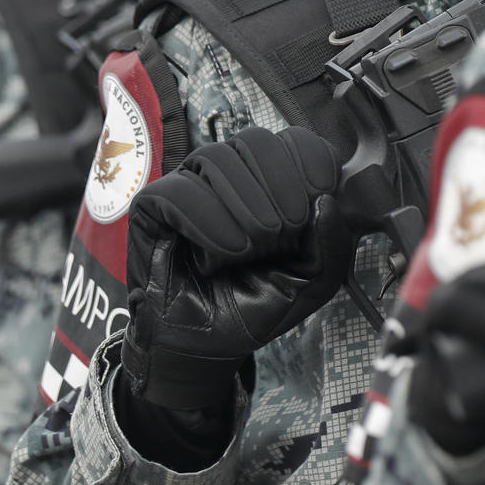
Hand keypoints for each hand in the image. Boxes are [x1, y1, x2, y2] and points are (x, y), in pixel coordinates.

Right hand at [122, 125, 352, 410]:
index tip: (321, 192)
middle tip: (282, 234)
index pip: (294, 139)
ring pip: (215, 158)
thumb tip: (327, 201)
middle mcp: (230, 173)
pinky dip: (206, 218)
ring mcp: (190, 185)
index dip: (310, 160)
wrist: (209, 345)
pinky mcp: (152, 206)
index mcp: (272, 180)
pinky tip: (225, 250)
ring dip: (243, 204)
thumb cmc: (258, 304)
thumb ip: (332, 244)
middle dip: (278, 185)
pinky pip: (176, 191)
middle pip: (255, 141)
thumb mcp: (314, 282)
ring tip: (251, 249)